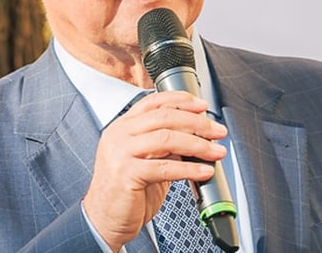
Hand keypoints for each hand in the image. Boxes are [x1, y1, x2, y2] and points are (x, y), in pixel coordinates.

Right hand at [83, 91, 227, 250]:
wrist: (103, 221)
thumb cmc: (125, 193)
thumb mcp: (145, 160)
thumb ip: (164, 146)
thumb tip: (197, 138)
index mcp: (122, 127)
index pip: (154, 102)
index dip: (181, 101)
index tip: (203, 106)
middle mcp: (119, 134)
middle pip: (164, 117)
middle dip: (197, 123)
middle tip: (218, 132)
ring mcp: (120, 153)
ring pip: (167, 139)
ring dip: (198, 144)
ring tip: (216, 151)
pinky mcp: (126, 174)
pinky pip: (165, 168)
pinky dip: (190, 169)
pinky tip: (204, 171)